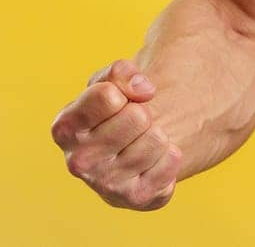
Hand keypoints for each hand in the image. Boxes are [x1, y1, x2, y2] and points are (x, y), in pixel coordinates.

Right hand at [50, 59, 182, 210]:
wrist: (131, 149)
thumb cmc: (115, 111)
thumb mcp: (110, 82)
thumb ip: (120, 72)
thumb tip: (143, 89)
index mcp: (65, 128)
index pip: (107, 95)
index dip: (127, 89)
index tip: (125, 98)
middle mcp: (78, 161)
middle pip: (138, 116)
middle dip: (144, 113)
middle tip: (136, 125)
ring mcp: (104, 183)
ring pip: (157, 138)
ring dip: (158, 135)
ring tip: (142, 142)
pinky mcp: (134, 198)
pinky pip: (172, 161)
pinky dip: (171, 155)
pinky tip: (154, 160)